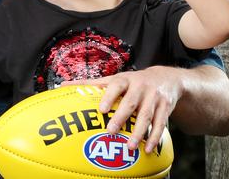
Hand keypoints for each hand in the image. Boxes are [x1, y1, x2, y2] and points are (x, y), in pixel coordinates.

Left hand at [63, 65, 182, 152]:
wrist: (166, 78)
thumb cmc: (131, 82)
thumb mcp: (114, 79)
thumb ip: (90, 83)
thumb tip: (62, 85)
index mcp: (125, 80)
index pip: (116, 86)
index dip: (109, 97)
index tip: (101, 109)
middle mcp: (140, 87)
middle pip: (131, 103)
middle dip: (122, 117)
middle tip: (110, 131)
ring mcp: (154, 97)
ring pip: (147, 116)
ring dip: (139, 132)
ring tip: (129, 147)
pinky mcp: (165, 108)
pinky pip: (160, 124)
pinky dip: (154, 137)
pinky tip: (147, 149)